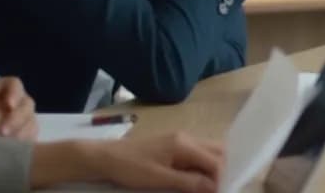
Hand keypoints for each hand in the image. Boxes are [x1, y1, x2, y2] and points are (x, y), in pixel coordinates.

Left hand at [89, 133, 223, 192]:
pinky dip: (200, 165)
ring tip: (203, 187)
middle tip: (212, 190)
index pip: (215, 161)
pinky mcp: (172, 144)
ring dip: (210, 168)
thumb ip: (189, 182)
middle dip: (220, 172)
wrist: (104, 157)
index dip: (220, 180)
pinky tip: (192, 179)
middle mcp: (186, 137)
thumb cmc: (131, 168)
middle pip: (217, 151)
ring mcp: (179, 139)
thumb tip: (214, 187)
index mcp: (184, 144)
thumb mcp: (160, 179)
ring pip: (207, 151)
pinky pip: (195, 153)